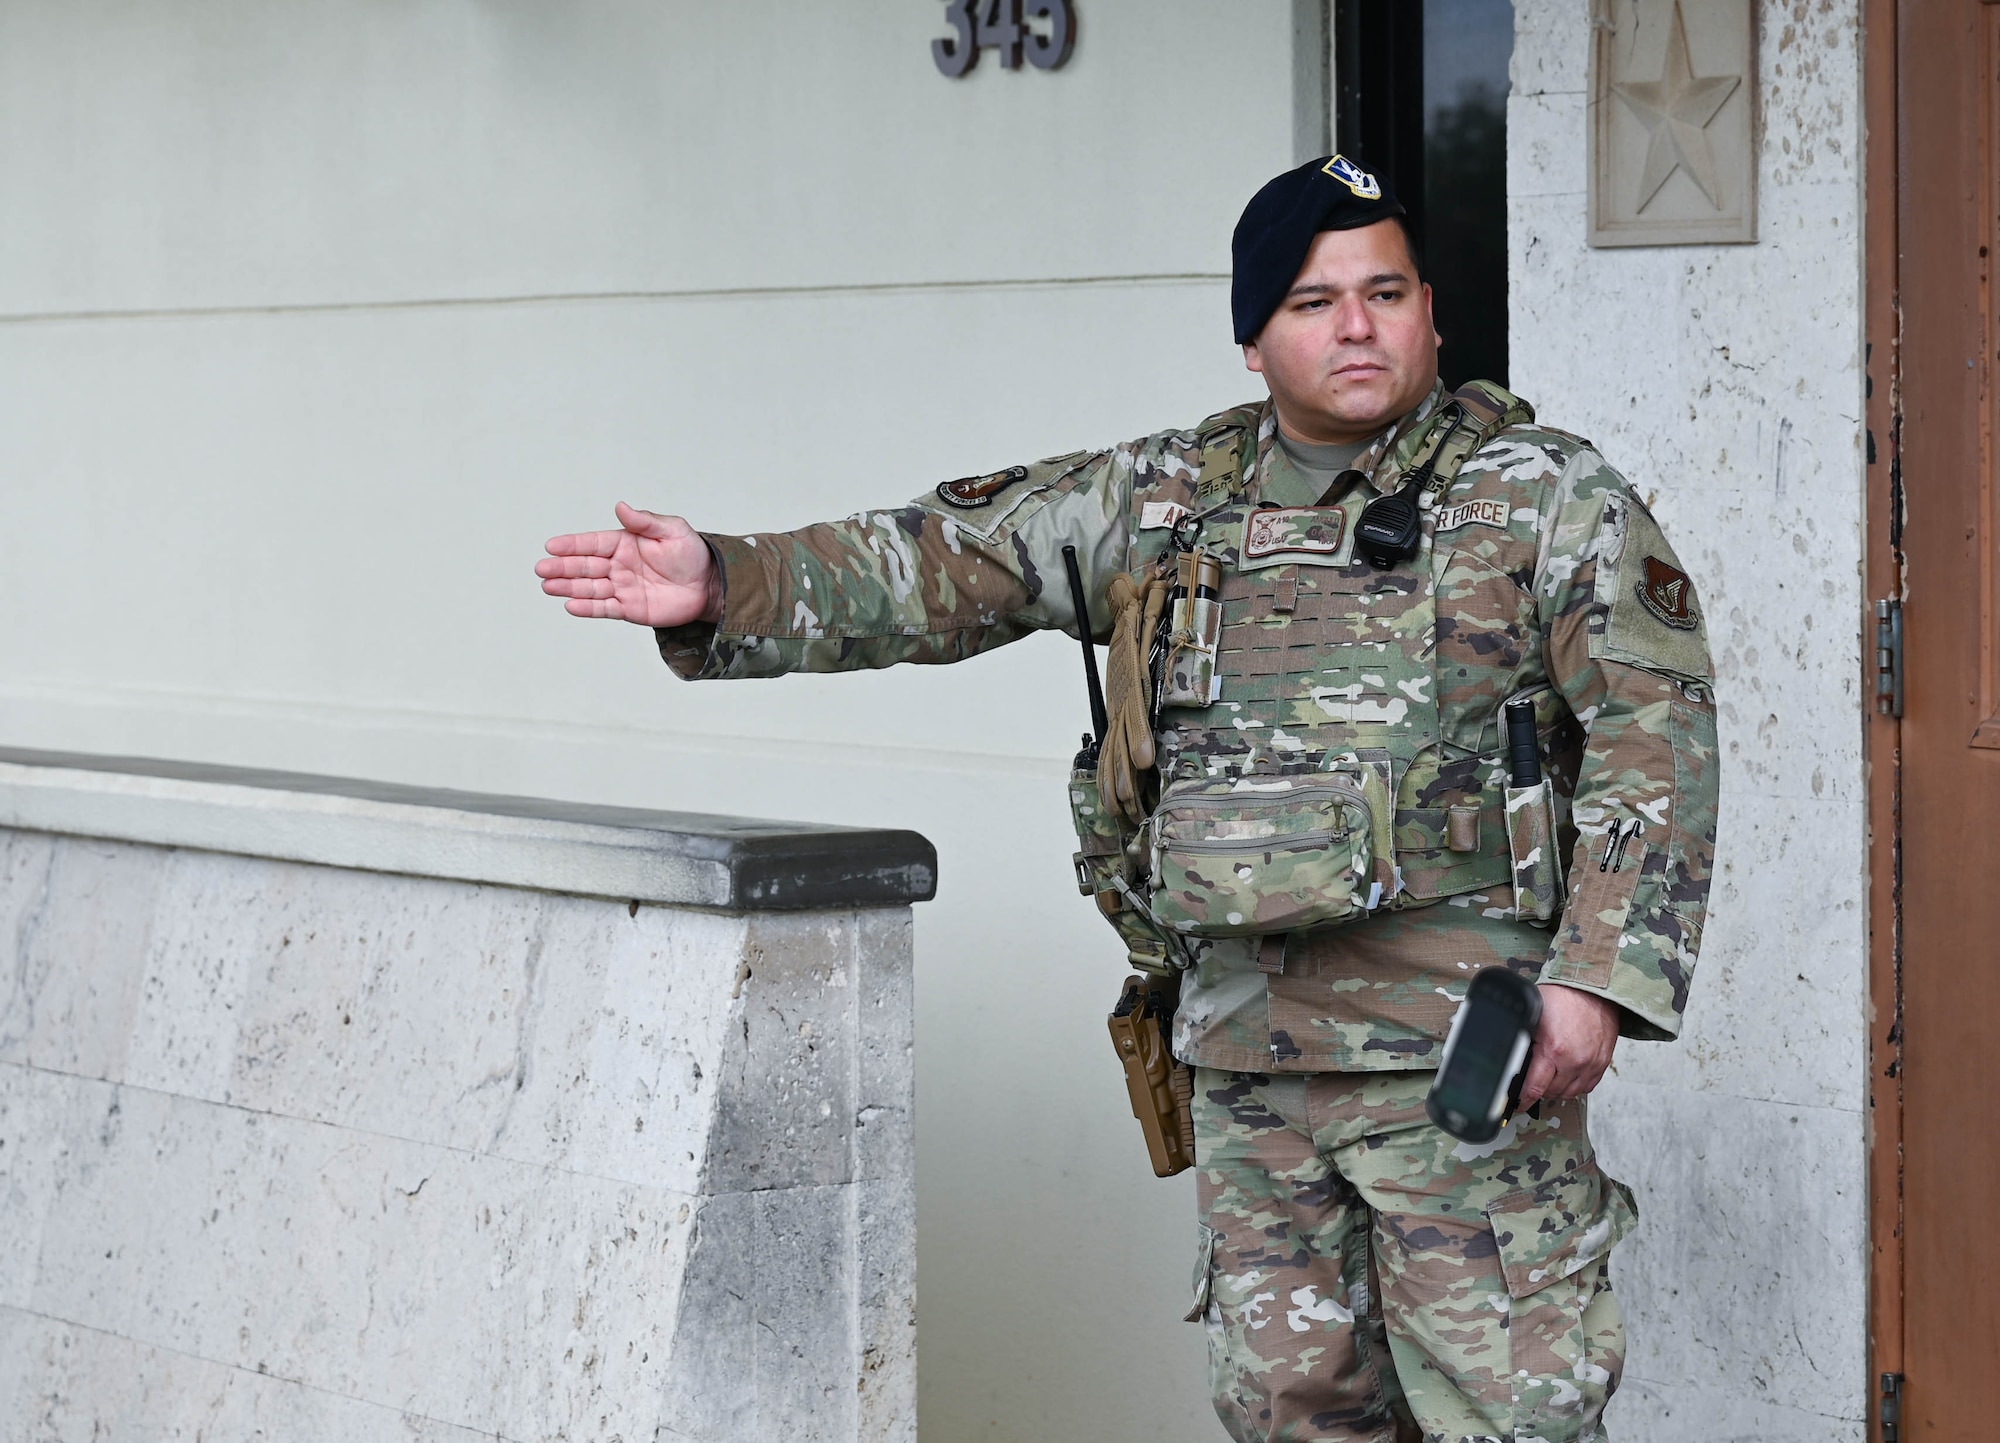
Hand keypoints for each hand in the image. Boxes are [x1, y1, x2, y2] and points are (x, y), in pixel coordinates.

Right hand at [537, 503, 722, 626]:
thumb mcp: (672, 530)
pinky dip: (587, 608)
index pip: (593, 543)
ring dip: (568, 586)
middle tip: (542, 568)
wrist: (710, 585)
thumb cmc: (692, 554)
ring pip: (589, 587)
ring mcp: (622, 587)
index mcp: (625, 543)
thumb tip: (621, 507)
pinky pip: (605, 608)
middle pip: (585, 566)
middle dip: (562, 567)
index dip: (572, 545)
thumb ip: (645, 521)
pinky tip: (570, 605)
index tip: (552, 546)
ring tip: (548, 585)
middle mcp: (619, 565)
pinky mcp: (629, 608)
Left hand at [1518, 985, 1619, 1105]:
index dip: (1522, 1100)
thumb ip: (1523, 1039)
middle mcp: (1575, 1061)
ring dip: (1557, 1090)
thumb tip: (1510, 1058)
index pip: (1534, 1088)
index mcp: (1553, 1050)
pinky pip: (1587, 1087)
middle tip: (1530, 1084)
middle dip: (1538, 1091)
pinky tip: (1566, 1077)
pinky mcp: (1602, 1062)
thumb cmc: (1563, 997)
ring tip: (1547, 1080)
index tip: (1517, 1105)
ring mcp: (1591, 1064)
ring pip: (1570, 1093)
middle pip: (1552, 1093)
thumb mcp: (1532, 1016)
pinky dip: (1575, 1086)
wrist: (1594, 989)